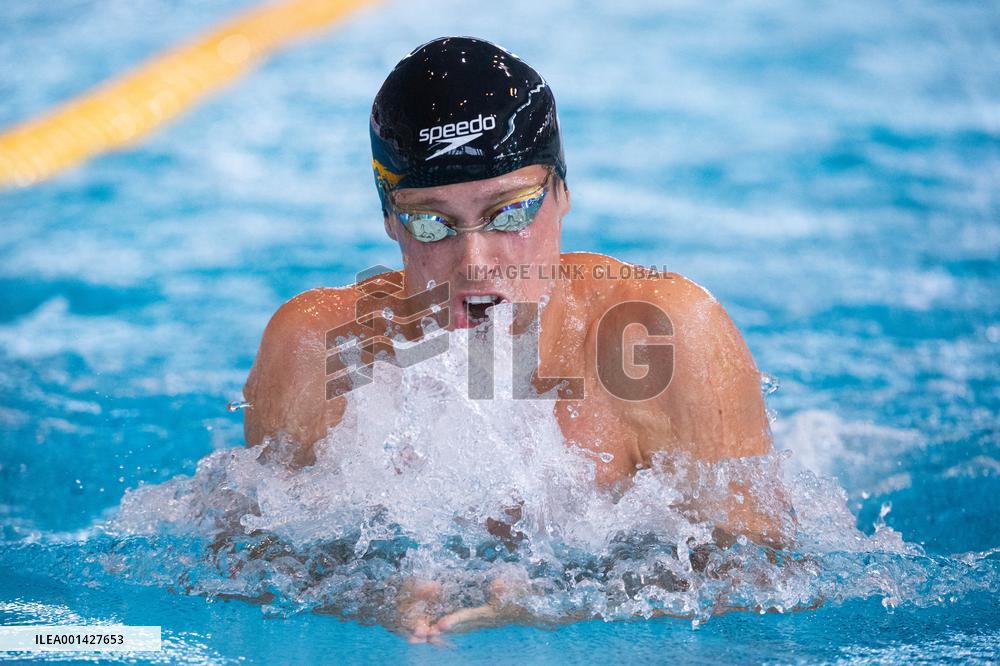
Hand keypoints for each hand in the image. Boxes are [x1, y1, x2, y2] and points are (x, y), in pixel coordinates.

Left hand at [394, 578, 523, 642]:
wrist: (533, 607)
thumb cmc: (524, 594)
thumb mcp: (517, 586)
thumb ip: (505, 587)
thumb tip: (496, 586)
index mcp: (491, 612)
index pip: (470, 616)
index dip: (455, 620)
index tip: (441, 625)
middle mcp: (485, 621)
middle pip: (460, 627)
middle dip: (442, 630)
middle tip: (423, 634)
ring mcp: (484, 623)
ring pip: (460, 629)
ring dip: (442, 632)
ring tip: (424, 635)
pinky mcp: (483, 621)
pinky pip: (464, 627)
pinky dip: (451, 629)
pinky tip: (439, 630)